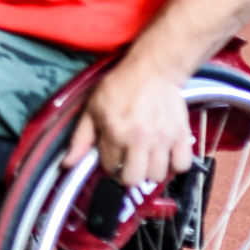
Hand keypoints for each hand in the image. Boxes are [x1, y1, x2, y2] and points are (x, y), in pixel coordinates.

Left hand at [67, 58, 195, 189]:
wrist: (152, 70)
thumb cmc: (120, 87)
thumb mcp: (92, 108)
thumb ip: (80, 138)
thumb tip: (67, 163)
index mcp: (114, 132)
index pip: (109, 167)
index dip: (109, 162)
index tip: (112, 153)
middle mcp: (138, 139)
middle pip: (133, 179)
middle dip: (128, 174)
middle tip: (129, 162)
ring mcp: (162, 139)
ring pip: (157, 176)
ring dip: (150, 171)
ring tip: (146, 158)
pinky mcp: (181, 136)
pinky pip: (182, 165)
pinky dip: (174, 165)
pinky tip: (165, 156)